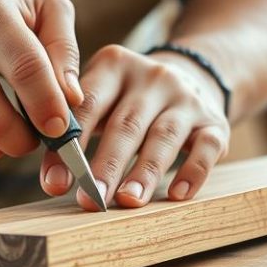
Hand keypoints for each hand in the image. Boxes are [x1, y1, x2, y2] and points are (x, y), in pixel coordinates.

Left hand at [40, 45, 230, 210]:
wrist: (189, 76)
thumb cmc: (124, 100)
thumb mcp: (98, 96)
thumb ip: (73, 129)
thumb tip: (52, 180)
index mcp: (114, 65)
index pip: (88, 104)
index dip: (70, 145)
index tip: (56, 182)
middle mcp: (153, 76)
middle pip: (127, 124)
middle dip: (107, 165)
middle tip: (91, 200)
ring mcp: (186, 98)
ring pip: (164, 136)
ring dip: (145, 172)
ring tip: (128, 201)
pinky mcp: (214, 121)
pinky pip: (207, 148)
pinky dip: (194, 172)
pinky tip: (177, 195)